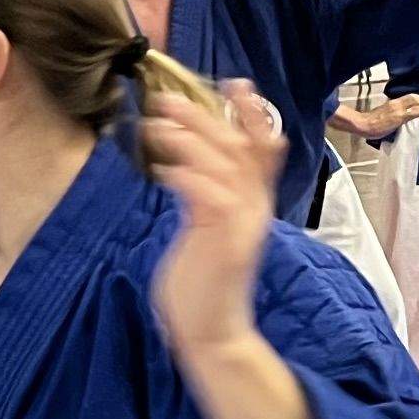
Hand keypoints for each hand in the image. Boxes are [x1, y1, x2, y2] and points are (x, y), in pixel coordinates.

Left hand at [145, 80, 286, 355]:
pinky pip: (208, 198)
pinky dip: (186, 178)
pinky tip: (162, 171)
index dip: (254, 114)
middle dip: (205, 118)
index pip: (263, 150)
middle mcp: (253, 211)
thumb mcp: (205, 234)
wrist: (213, 336)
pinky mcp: (223, 245)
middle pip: (240, 148)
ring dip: (190, 140)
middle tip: (167, 98)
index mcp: (252, 206)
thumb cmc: (201, 287)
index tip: (236, 82)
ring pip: (225, 166)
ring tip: (156, 124)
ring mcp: (241, 227)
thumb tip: (183, 170)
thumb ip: (203, 201)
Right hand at [327, 94, 418, 145]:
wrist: (362, 124)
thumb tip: (400, 116)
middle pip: (414, 98)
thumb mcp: (383, 114)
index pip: (409, 97)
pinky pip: (413, 112)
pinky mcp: (398, 117)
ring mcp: (398, 110)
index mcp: (392, 103)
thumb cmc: (370, 122)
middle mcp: (396, 104)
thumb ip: (392, 113)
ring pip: (416, 103)